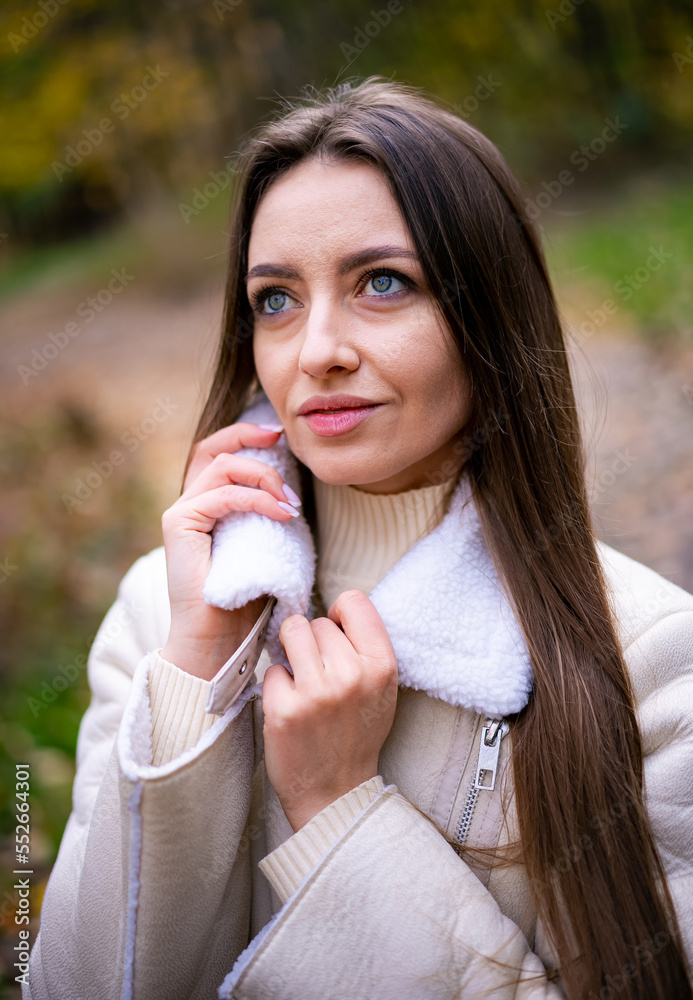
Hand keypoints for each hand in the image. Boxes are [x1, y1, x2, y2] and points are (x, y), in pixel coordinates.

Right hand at [160, 422, 299, 679]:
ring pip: (222, 466)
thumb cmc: (245, 602)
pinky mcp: (179, 526)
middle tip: (283, 440)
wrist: (219, 642)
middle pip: (212, 448)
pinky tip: (282, 513)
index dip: (246, 436)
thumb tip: (293, 490)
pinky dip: (256, 498)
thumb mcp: (263, 546)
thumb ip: (265, 515)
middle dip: (249, 436)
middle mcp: (188, 505)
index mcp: (205, 507)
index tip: (279, 435)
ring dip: (263, 475)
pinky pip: (223, 496)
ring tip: (290, 500)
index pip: (218, 454)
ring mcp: (180, 514)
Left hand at [261, 590, 397, 830]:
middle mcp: (352, 675)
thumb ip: (366, 647)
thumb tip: (335, 607)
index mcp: (382, 666)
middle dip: (314, 644)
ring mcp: (317, 692)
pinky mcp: (284, 709)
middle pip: (317, 621)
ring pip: (291, 633)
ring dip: (291, 654)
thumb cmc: (357, 732)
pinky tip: (291, 707)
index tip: (336, 635)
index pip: (354, 601)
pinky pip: (272, 669)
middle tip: (320, 676)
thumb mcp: (381, 687)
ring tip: (303, 682)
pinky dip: (277, 685)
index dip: (339, 614)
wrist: (336, 793)